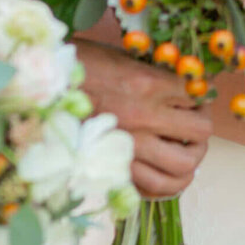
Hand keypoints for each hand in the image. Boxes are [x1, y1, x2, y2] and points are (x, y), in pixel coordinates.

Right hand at [76, 39, 212, 198]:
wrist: (43, 88)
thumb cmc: (81, 65)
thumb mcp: (122, 57)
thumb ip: (155, 73)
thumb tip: (186, 87)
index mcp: (147, 82)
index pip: (197, 95)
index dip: (200, 97)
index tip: (194, 99)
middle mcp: (144, 115)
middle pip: (199, 132)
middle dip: (201, 129)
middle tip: (193, 126)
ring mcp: (130, 145)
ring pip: (183, 166)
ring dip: (192, 159)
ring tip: (185, 152)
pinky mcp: (116, 167)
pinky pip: (154, 187)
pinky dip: (168, 184)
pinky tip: (167, 174)